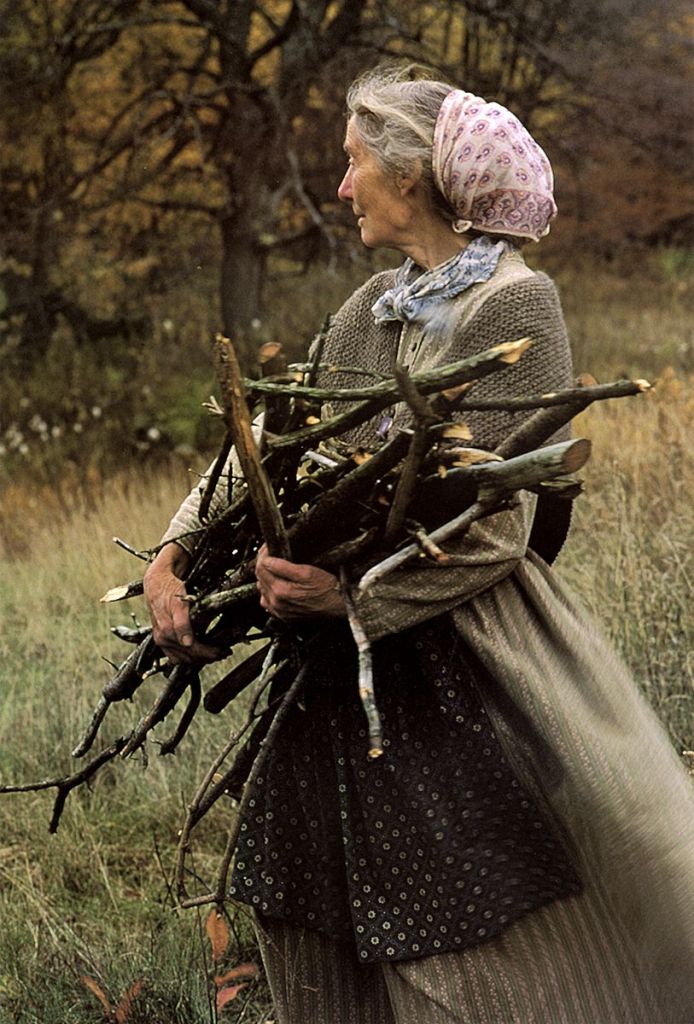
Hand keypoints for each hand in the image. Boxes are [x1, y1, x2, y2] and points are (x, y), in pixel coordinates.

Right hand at [144, 544, 221, 663]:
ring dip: (198, 659)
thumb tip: (187, 642)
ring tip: (214, 653)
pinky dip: (188, 656)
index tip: (224, 651)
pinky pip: (175, 655)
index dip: (210, 653)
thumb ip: (182, 623)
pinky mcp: (161, 638)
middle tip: (223, 653)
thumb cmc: (168, 589)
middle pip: (189, 658)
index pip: (193, 651)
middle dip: (207, 657)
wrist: (155, 582)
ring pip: (182, 659)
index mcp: (167, 631)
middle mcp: (162, 639)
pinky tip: (198, 651)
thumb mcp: (178, 603)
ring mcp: (161, 640)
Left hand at [255, 545, 346, 620]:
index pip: (261, 567)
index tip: (269, 547)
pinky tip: (276, 585)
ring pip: (262, 588)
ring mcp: (279, 610)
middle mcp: (277, 602)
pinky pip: (267, 601)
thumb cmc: (326, 588)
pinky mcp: (282, 615)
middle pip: (260, 577)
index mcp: (281, 590)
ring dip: (265, 576)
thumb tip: (266, 560)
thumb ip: (282, 566)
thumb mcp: (307, 571)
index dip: (264, 554)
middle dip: (263, 563)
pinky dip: (268, 590)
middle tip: (271, 553)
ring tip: (274, 567)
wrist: (336, 604)